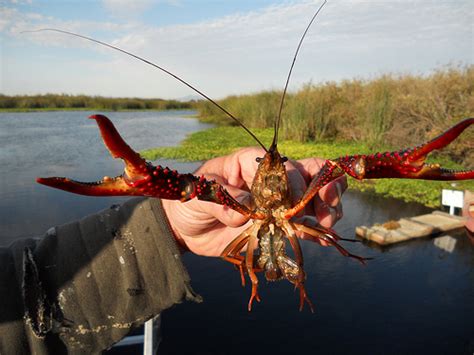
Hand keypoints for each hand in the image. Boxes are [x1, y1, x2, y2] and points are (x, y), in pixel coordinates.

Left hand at [162, 147, 346, 255]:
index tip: (286, 208)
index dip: (290, 184)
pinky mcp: (278, 224)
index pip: (280, 166)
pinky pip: (304, 224)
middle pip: (308, 173)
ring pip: (314, 196)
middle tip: (327, 210)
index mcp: (251, 162)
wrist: (187, 227)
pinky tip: (325, 238)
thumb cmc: (189, 201)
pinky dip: (317, 230)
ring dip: (327, 208)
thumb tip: (244, 213)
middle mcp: (271, 178)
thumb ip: (219, 200)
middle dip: (324, 188)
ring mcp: (278, 202)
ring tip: (327, 225)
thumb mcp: (197, 194)